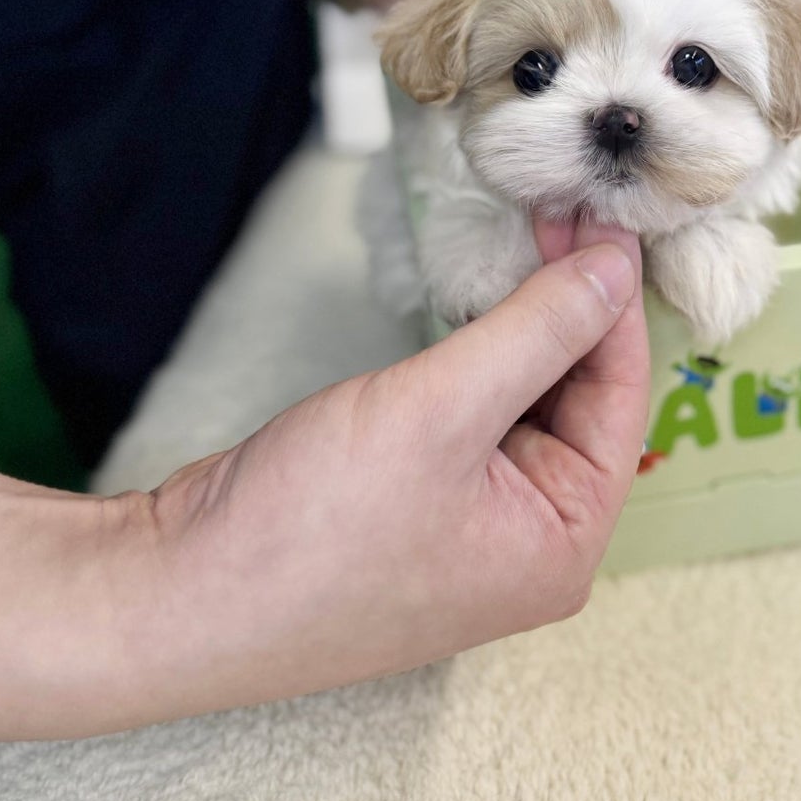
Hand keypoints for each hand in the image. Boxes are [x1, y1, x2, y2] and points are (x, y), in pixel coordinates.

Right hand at [129, 219, 647, 725]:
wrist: (179, 591)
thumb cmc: (313, 529)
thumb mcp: (442, 411)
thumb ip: (538, 331)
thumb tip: (615, 268)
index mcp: (563, 543)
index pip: (620, 400)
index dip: (613, 302)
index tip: (606, 216)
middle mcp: (531, 540)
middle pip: (579, 399)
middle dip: (568, 305)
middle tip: (560, 209)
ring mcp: (471, 523)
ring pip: (524, 400)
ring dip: (524, 322)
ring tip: (527, 234)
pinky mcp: (416, 500)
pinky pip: (472, 414)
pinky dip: (477, 354)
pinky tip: (474, 299)